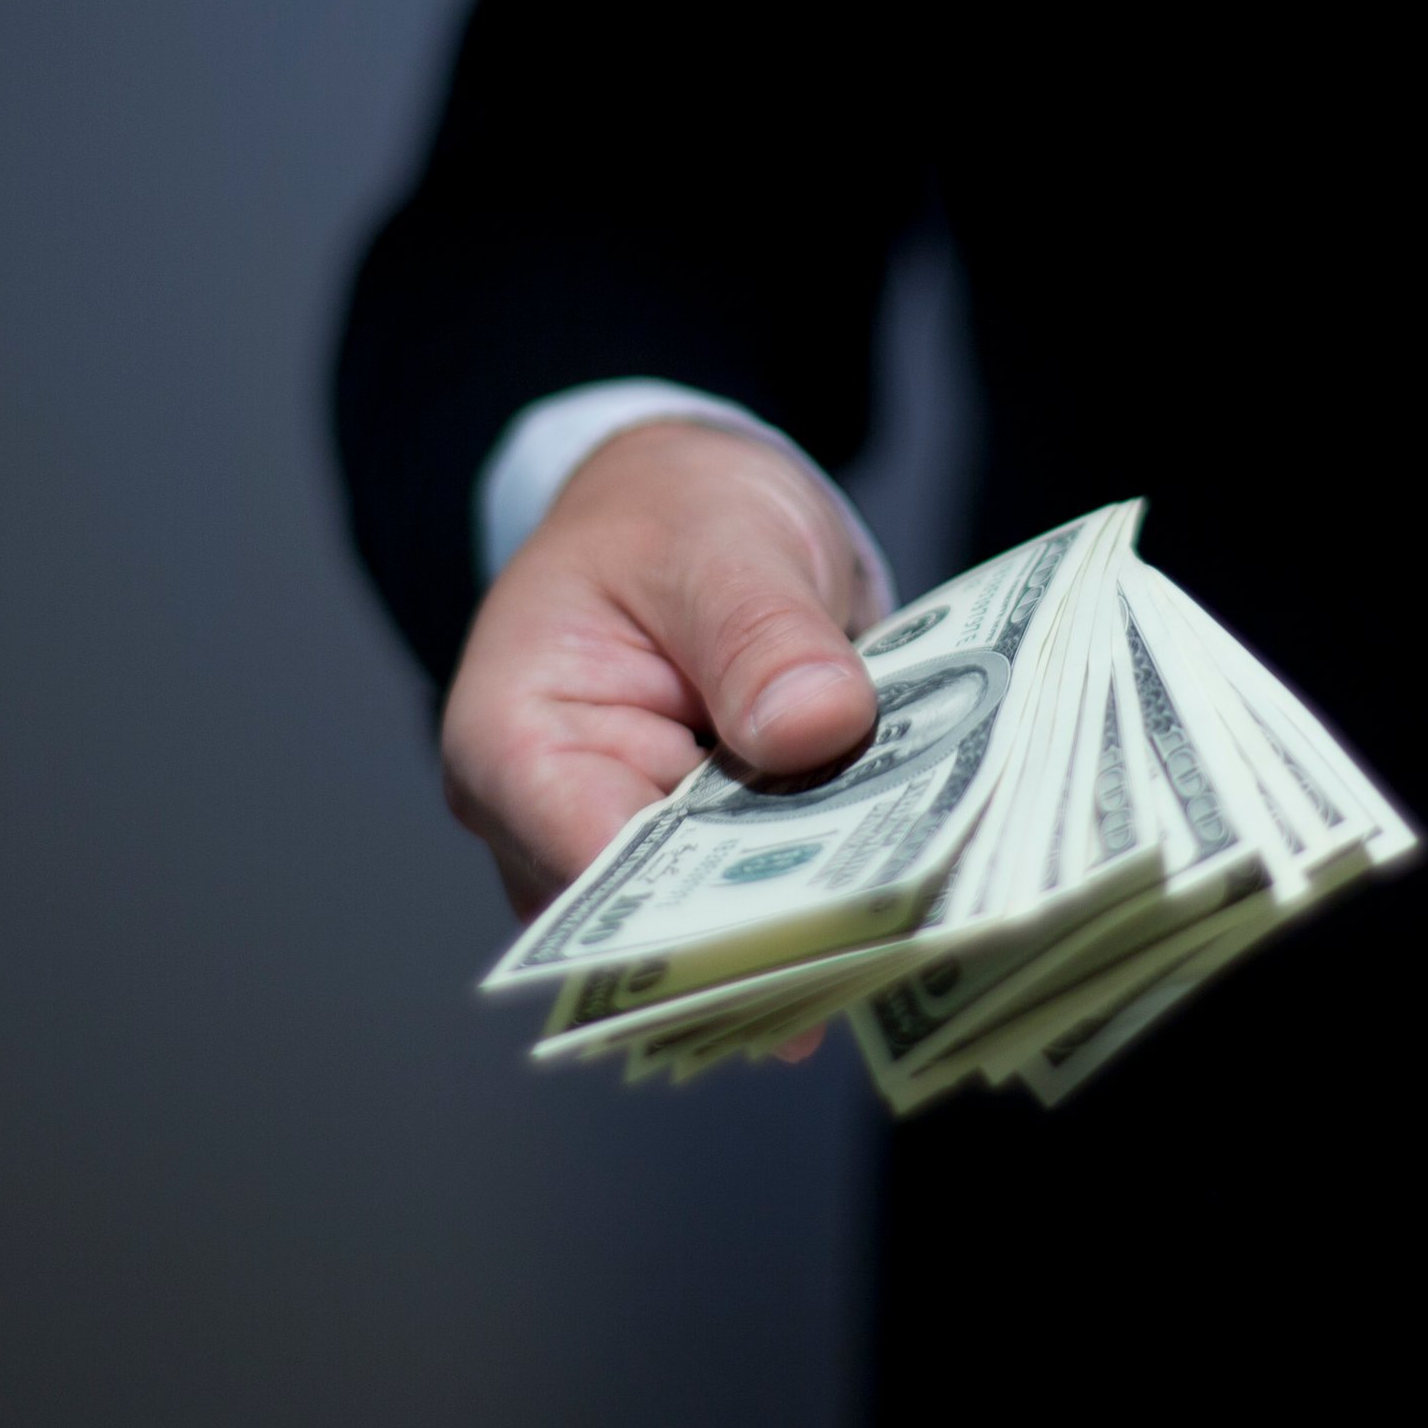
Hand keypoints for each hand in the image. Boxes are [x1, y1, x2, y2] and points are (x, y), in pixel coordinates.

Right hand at [439, 419, 879, 923]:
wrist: (686, 504)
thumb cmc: (670, 510)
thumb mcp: (721, 540)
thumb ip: (760, 633)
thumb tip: (817, 725)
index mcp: (511, 746)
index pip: (596, 876)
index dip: (705, 912)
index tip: (822, 914)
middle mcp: (550, 826)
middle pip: (662, 920)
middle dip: (775, 923)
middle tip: (899, 924)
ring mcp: (630, 851)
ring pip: (721, 922)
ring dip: (814, 910)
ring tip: (916, 898)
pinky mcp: (705, 857)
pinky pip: (764, 893)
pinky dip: (829, 883)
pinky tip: (906, 879)